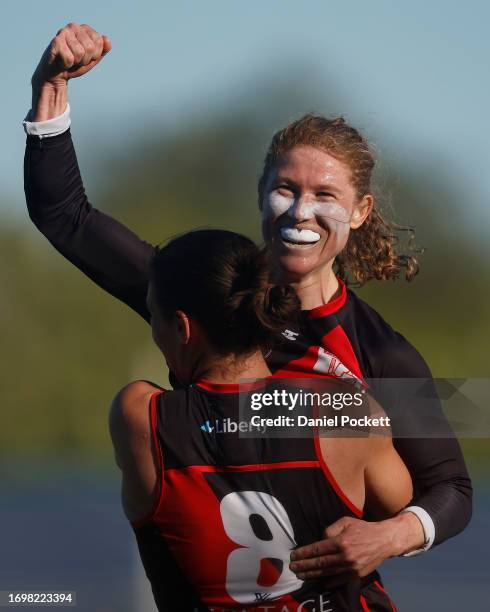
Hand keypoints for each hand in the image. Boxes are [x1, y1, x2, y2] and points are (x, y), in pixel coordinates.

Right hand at [32, 23, 110, 87]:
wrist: (56, 74)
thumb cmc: (75, 64)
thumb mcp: (93, 58)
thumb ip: (103, 50)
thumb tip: (106, 39)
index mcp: (85, 29)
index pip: (99, 42)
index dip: (94, 55)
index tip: (86, 57)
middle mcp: (74, 27)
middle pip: (90, 47)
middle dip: (85, 59)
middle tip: (76, 60)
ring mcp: (63, 32)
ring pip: (80, 53)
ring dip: (76, 62)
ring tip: (70, 60)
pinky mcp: (56, 42)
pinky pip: (69, 58)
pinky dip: (67, 65)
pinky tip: (62, 62)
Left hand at [289, 514, 419, 587]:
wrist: (384, 540)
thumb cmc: (362, 528)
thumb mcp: (345, 522)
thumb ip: (330, 530)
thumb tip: (319, 540)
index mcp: (340, 541)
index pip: (317, 549)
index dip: (304, 553)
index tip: (294, 555)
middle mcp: (345, 556)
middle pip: (319, 563)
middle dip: (304, 566)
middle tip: (292, 567)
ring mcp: (351, 567)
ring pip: (327, 573)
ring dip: (312, 575)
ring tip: (300, 575)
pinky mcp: (356, 575)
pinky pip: (339, 580)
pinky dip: (328, 582)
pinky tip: (318, 582)